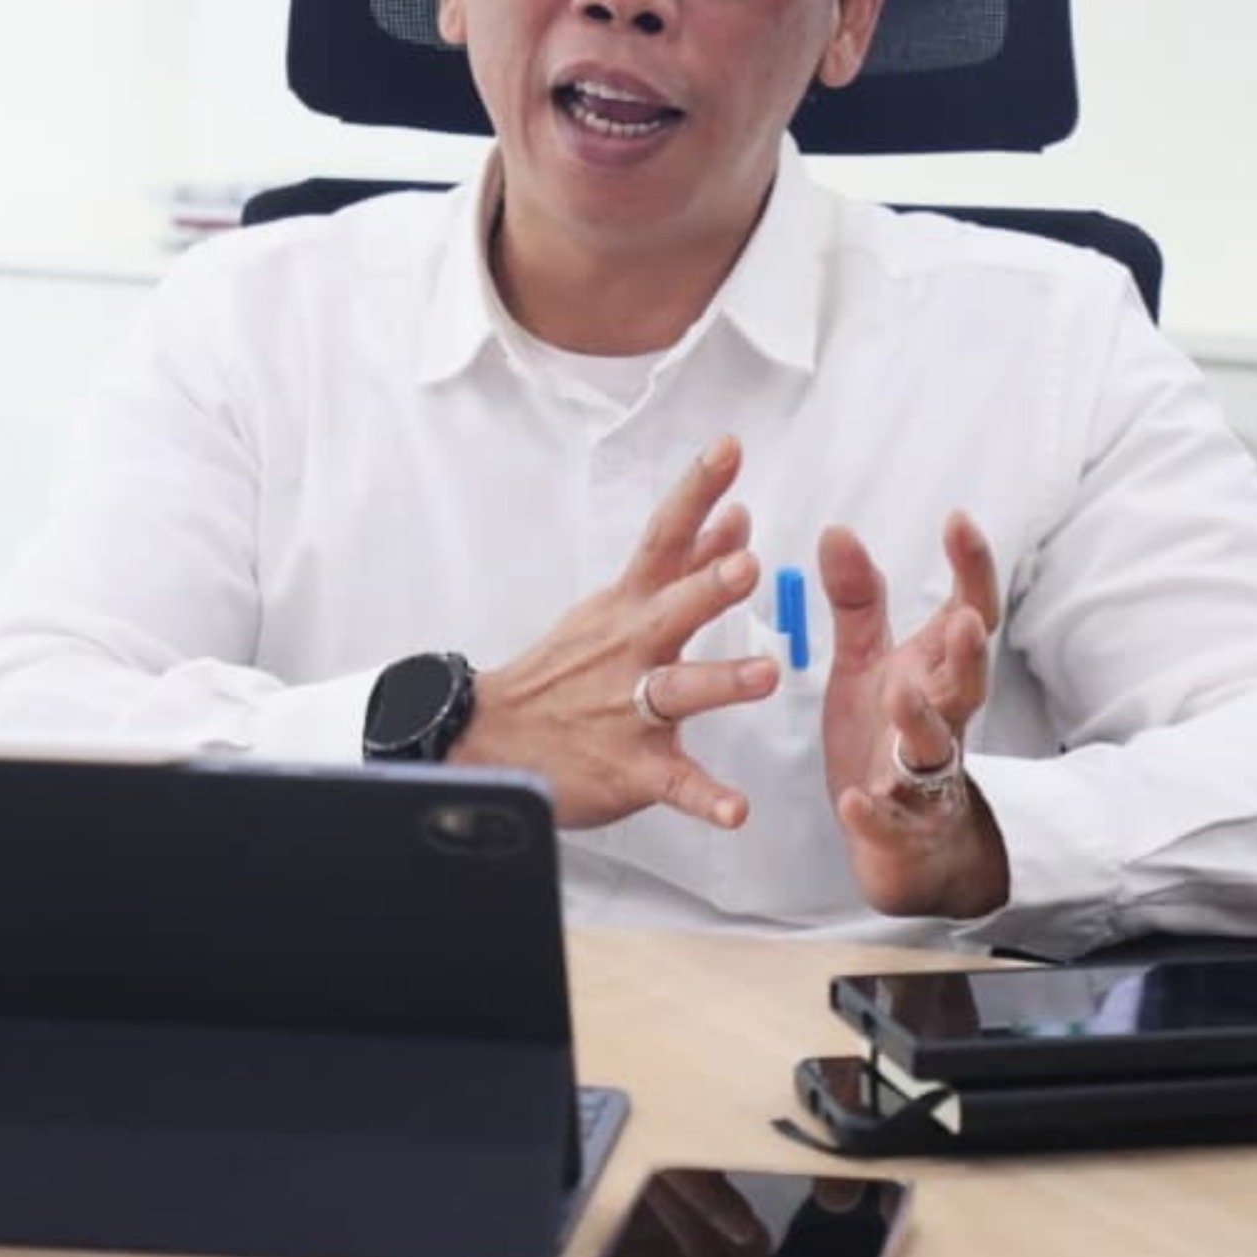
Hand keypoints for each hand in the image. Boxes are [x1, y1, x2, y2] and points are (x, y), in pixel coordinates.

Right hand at [449, 435, 779, 829]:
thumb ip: (688, 564)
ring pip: (677, 692)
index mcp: (629, 606)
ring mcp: (628, 710)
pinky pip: (674, 784)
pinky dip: (705, 798)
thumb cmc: (568, 669)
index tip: (730, 448)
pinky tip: (737, 809)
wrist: (493, 741)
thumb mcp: (621, 605)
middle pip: (671, 609)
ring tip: (763, 675)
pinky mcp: (631, 768)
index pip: (665, 537)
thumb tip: (736, 517)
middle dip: (707, 587)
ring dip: (719, 682)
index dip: (696, 491)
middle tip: (747, 566)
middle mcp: (630, 650)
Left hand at [817, 511, 1010, 919]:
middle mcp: (941, 719)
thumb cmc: (885, 733)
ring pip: (933, 749)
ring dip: (920, 723)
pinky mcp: (898, 827)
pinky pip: (890, 820)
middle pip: (968, 684)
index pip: (970, 614)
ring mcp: (923, 776)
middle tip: (964, 621)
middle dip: (969, 654)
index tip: (958, 518)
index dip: (971, 569)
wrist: (901, 841)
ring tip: (900, 696)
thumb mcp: (867, 660)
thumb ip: (858, 600)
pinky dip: (874, 813)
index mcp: (936, 672)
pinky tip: (854, 800)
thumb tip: (838, 529)